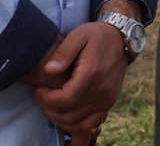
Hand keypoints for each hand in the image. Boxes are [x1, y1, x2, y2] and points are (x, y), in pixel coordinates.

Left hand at [30, 21, 127, 137]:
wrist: (121, 39)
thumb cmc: (98, 36)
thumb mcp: (79, 35)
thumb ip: (63, 52)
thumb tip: (49, 70)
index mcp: (92, 74)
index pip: (65, 99)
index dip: (46, 99)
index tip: (38, 90)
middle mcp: (102, 91)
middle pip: (69, 114)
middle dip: (50, 108)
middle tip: (42, 96)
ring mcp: (107, 99)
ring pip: (78, 122)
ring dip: (60, 118)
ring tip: (51, 104)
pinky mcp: (109, 103)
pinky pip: (91, 124)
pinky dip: (75, 124)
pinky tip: (66, 114)